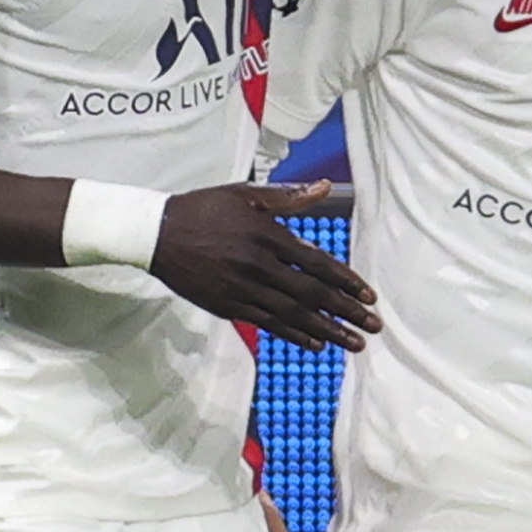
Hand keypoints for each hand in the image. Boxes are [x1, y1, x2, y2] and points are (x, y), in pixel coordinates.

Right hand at [151, 180, 381, 351]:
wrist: (156, 234)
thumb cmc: (203, 209)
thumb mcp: (246, 194)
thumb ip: (289, 197)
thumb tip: (323, 187)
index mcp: (268, 236)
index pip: (318, 264)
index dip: (347, 281)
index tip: (369, 295)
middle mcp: (259, 266)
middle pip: (312, 294)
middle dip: (347, 312)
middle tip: (374, 325)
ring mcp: (243, 289)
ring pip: (294, 315)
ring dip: (328, 331)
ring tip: (355, 344)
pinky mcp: (228, 306)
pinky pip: (269, 324)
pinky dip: (295, 336)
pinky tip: (317, 344)